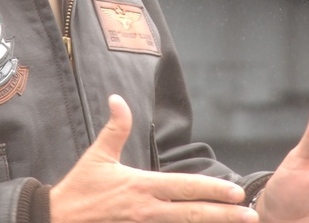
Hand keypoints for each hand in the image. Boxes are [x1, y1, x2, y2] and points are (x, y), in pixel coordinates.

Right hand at [51, 95, 257, 222]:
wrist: (57, 220)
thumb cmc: (80, 189)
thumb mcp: (97, 155)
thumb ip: (116, 127)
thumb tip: (117, 98)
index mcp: (141, 186)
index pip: (185, 188)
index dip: (212, 190)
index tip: (237, 192)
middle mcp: (148, 209)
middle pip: (193, 213)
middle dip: (224, 215)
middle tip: (251, 214)